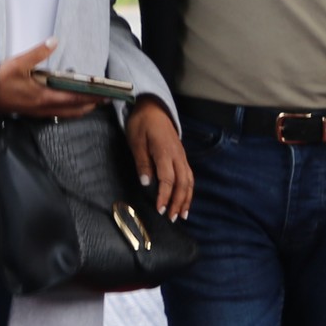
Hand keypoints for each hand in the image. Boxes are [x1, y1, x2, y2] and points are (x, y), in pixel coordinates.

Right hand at [0, 41, 95, 118]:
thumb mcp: (19, 62)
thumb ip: (38, 52)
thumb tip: (54, 41)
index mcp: (43, 96)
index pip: (73, 98)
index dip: (90, 97)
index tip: (105, 95)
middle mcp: (42, 107)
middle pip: (72, 110)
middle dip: (90, 105)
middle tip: (104, 100)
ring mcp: (37, 112)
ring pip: (64, 113)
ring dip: (79, 109)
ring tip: (91, 103)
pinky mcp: (31, 112)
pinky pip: (55, 113)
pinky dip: (66, 110)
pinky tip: (67, 104)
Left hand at [124, 97, 193, 219]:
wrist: (153, 107)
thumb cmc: (141, 124)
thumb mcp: (136, 141)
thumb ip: (142, 162)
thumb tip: (146, 183)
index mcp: (164, 151)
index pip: (168, 179)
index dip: (164, 196)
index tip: (160, 210)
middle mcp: (177, 155)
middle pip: (182, 183)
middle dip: (178, 202)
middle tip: (172, 218)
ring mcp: (182, 156)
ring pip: (189, 181)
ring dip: (187, 199)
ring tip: (183, 215)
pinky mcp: (182, 156)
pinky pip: (189, 176)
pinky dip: (189, 190)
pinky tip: (186, 200)